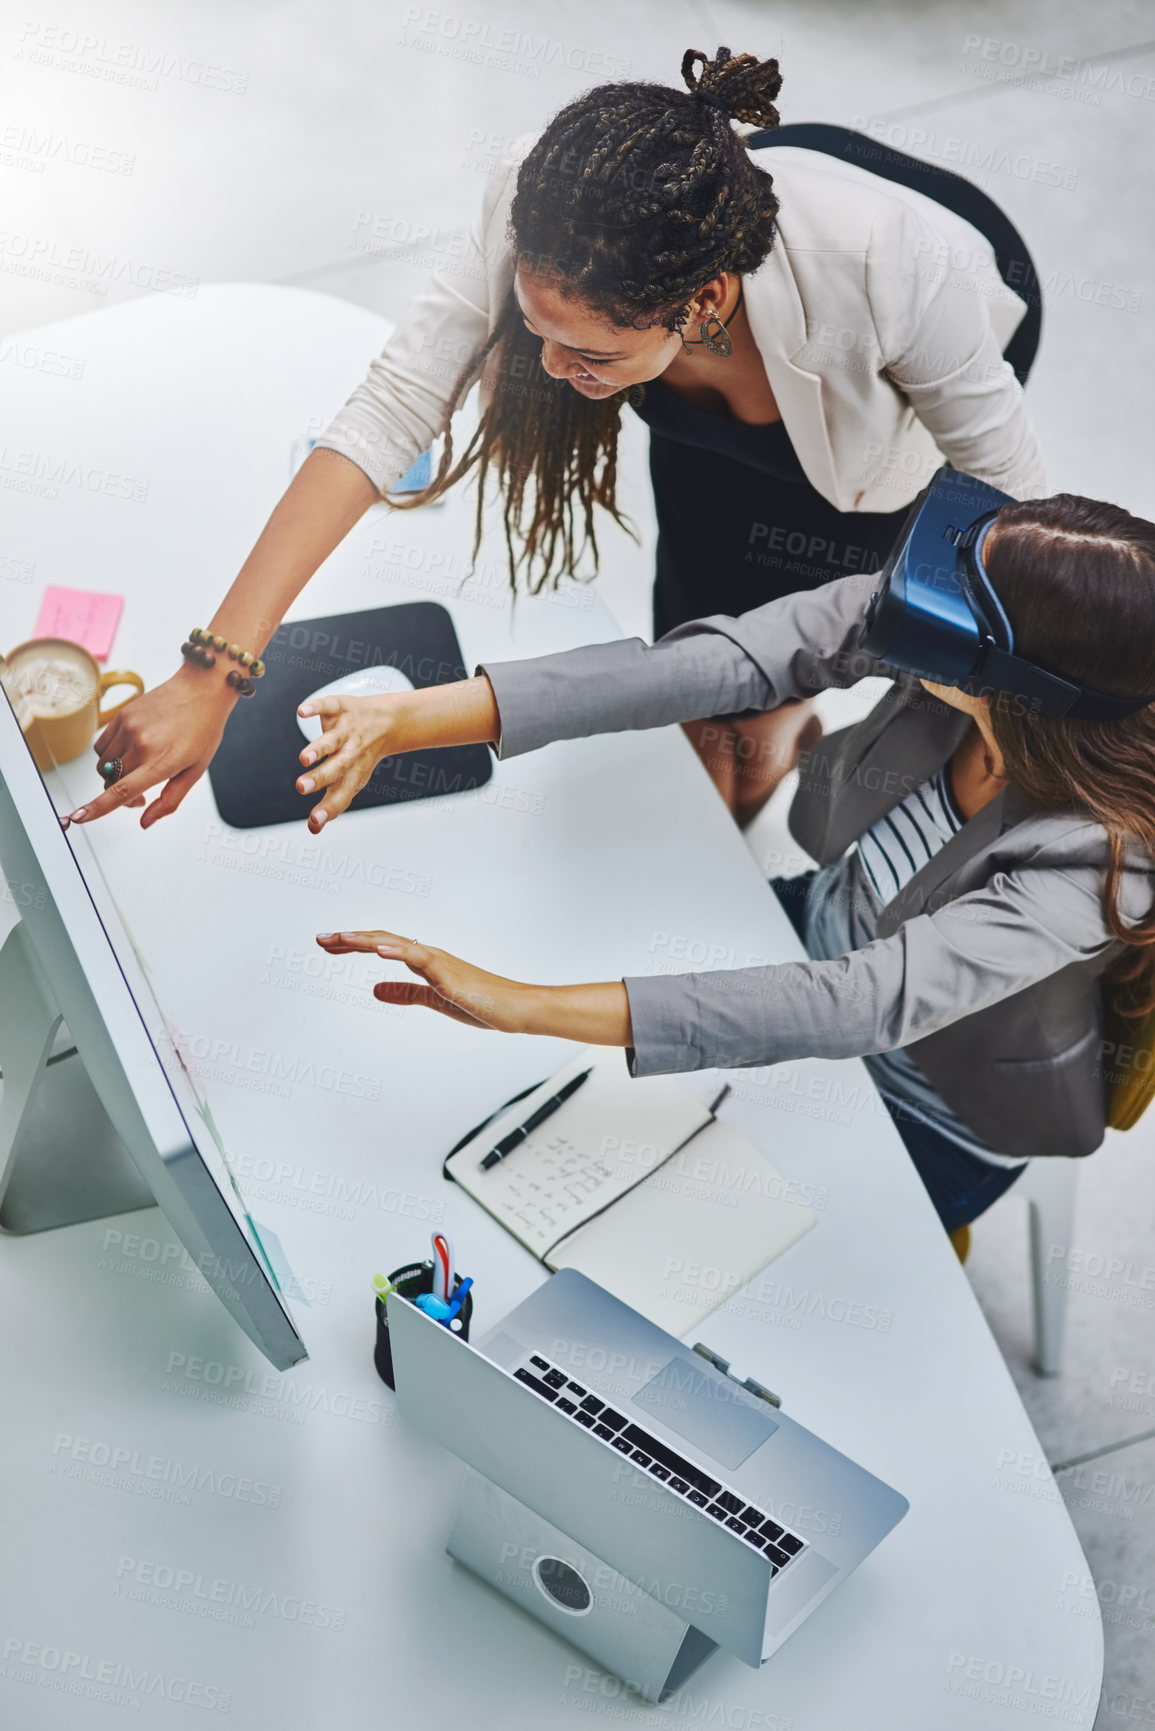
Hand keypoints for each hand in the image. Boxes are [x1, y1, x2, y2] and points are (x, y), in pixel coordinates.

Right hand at [66, 666, 236, 828]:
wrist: (201, 690)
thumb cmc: (203, 731)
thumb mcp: (195, 771)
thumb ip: (170, 800)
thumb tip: (145, 822)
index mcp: (162, 762)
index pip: (122, 790)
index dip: (97, 807)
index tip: (78, 817)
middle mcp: (141, 744)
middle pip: (110, 781)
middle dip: (119, 794)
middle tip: (141, 794)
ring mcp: (129, 727)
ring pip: (103, 764)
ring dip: (114, 773)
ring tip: (138, 767)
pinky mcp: (122, 715)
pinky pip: (102, 745)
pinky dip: (110, 754)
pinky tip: (131, 749)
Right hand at [296, 676, 499, 833]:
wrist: (390, 722)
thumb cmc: (361, 756)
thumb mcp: (350, 780)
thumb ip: (331, 803)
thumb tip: (313, 829)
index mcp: (352, 773)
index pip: (342, 794)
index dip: (329, 808)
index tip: (314, 821)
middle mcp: (351, 752)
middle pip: (337, 767)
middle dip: (320, 778)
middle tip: (300, 788)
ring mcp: (347, 729)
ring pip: (333, 740)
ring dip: (318, 748)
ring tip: (304, 758)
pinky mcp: (342, 707)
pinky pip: (329, 706)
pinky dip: (316, 707)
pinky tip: (302, 713)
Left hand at [315, 930, 538, 1031]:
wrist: (516, 1009)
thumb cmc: (483, 1003)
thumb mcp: (434, 1000)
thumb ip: (406, 993)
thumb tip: (375, 990)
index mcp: (425, 961)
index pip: (382, 946)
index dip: (354, 944)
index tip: (328, 944)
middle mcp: (429, 955)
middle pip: (383, 940)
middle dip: (351, 939)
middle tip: (321, 939)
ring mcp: (440, 962)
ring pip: (397, 944)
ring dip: (367, 940)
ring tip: (341, 939)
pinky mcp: (450, 975)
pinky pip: (420, 959)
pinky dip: (397, 951)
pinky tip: (378, 950)